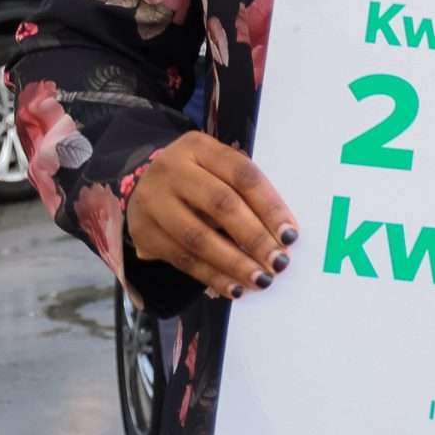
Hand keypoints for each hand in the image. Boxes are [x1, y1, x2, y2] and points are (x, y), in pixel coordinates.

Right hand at [124, 133, 298, 299]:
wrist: (143, 188)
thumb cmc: (198, 179)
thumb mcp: (217, 169)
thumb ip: (245, 192)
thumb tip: (282, 233)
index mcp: (199, 147)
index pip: (242, 174)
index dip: (269, 205)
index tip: (290, 234)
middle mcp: (172, 169)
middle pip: (221, 205)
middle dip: (254, 237)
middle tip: (279, 261)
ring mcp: (153, 201)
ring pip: (199, 237)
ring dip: (235, 263)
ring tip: (261, 279)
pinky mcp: (143, 232)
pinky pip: (183, 260)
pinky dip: (213, 276)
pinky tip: (235, 288)